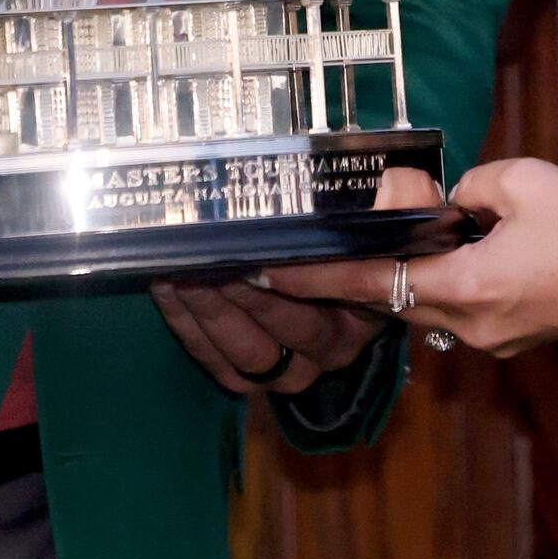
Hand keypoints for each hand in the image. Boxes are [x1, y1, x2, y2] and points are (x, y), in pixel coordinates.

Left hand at [149, 167, 442, 396]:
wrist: (359, 294)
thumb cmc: (355, 247)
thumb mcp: (380, 226)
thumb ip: (391, 203)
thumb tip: (389, 180)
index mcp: (365, 313)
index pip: (331, 300)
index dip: (291, 280)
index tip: (254, 254)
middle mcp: (329, 351)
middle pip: (279, 334)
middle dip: (231, 297)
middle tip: (195, 260)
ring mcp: (291, 370)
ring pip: (243, 354)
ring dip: (202, 313)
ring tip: (171, 272)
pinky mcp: (255, 379)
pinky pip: (217, 364)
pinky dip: (187, 329)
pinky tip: (165, 292)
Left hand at [271, 159, 557, 357]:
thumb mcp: (520, 180)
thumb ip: (466, 190)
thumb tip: (447, 204)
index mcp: (467, 288)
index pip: (372, 283)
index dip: (318, 278)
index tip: (272, 274)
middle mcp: (475, 326)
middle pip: (397, 300)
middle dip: (365, 271)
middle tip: (329, 243)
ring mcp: (501, 338)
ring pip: (432, 306)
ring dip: (413, 275)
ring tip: (401, 235)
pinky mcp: (523, 335)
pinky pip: (466, 310)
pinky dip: (450, 283)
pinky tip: (459, 249)